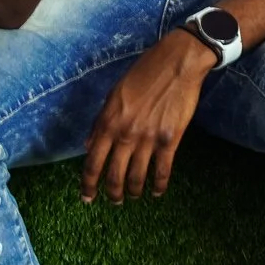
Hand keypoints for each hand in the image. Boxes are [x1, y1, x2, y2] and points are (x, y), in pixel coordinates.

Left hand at [81, 30, 215, 202]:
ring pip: (137, 177)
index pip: (93, 163)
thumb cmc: (144, 73)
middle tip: (114, 201)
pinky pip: (162, 170)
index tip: (87, 197)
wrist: (177, 63)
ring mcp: (148, 139)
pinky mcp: (170, 140)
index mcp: (108, 123)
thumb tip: (90, 144)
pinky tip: (157, 191)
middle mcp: (125, 135)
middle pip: (114, 175)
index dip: (89, 184)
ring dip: (134, 192)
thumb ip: (100, 121)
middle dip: (112, 193)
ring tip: (134, 196)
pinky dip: (159, 185)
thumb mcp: (114, 94)